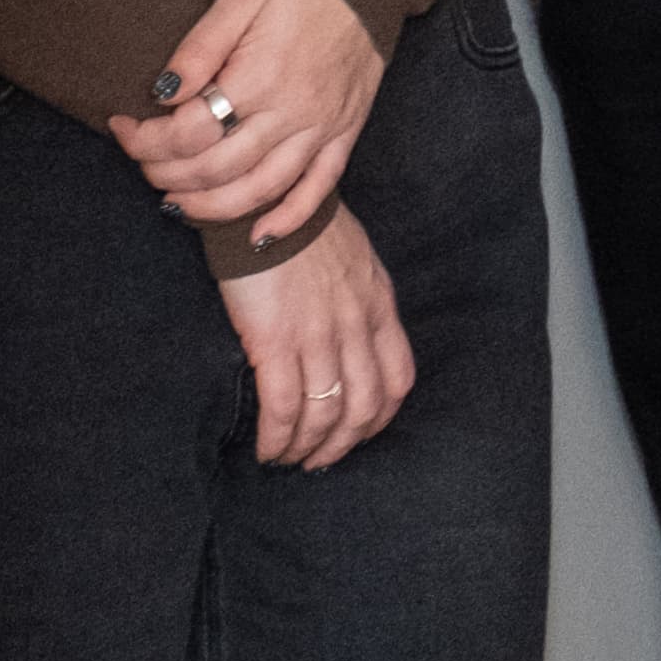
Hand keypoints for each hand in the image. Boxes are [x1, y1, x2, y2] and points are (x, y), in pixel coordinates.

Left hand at [122, 0, 386, 245]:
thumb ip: (198, 48)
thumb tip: (163, 93)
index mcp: (260, 76)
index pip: (189, 131)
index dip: (146, 139)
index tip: (123, 127)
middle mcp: (292, 112)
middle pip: (217, 168)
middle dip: (167, 174)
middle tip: (143, 165)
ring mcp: (322, 127)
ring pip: (261, 190)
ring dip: (212, 208)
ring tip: (177, 203)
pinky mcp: (345, 132)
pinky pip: (318, 189)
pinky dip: (288, 219)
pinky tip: (256, 234)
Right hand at [220, 207, 416, 468]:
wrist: (263, 199)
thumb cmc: (302, 226)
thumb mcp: (355, 260)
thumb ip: (359, 300)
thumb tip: (353, 333)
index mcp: (377, 307)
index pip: (397, 380)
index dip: (379, 418)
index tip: (359, 432)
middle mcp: (354, 328)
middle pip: (362, 408)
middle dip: (341, 445)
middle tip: (318, 461)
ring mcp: (317, 337)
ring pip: (323, 416)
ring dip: (306, 449)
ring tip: (287, 460)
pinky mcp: (274, 342)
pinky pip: (283, 408)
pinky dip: (277, 438)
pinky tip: (267, 450)